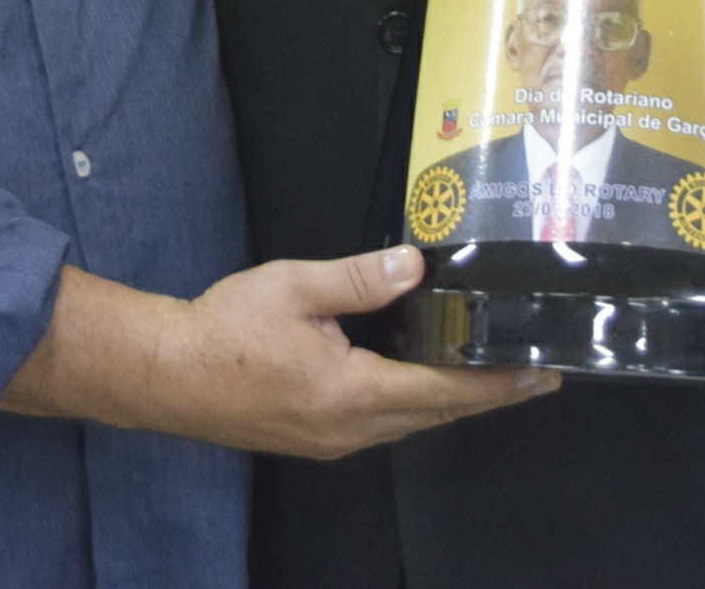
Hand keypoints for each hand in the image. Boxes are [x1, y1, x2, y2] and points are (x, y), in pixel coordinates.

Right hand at [0, 245, 556, 458]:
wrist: (165, 374)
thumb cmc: (222, 331)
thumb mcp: (294, 287)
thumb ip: (360, 278)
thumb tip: (415, 265)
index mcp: (351, 392)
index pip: (443, 390)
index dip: (496, 384)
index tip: (538, 374)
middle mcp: (350, 429)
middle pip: (437, 414)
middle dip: (489, 394)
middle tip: (534, 374)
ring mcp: (333, 440)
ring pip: (411, 424)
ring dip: (453, 401)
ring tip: (491, 375)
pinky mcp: (317, 437)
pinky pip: (384, 425)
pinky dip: (417, 405)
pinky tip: (422, 382)